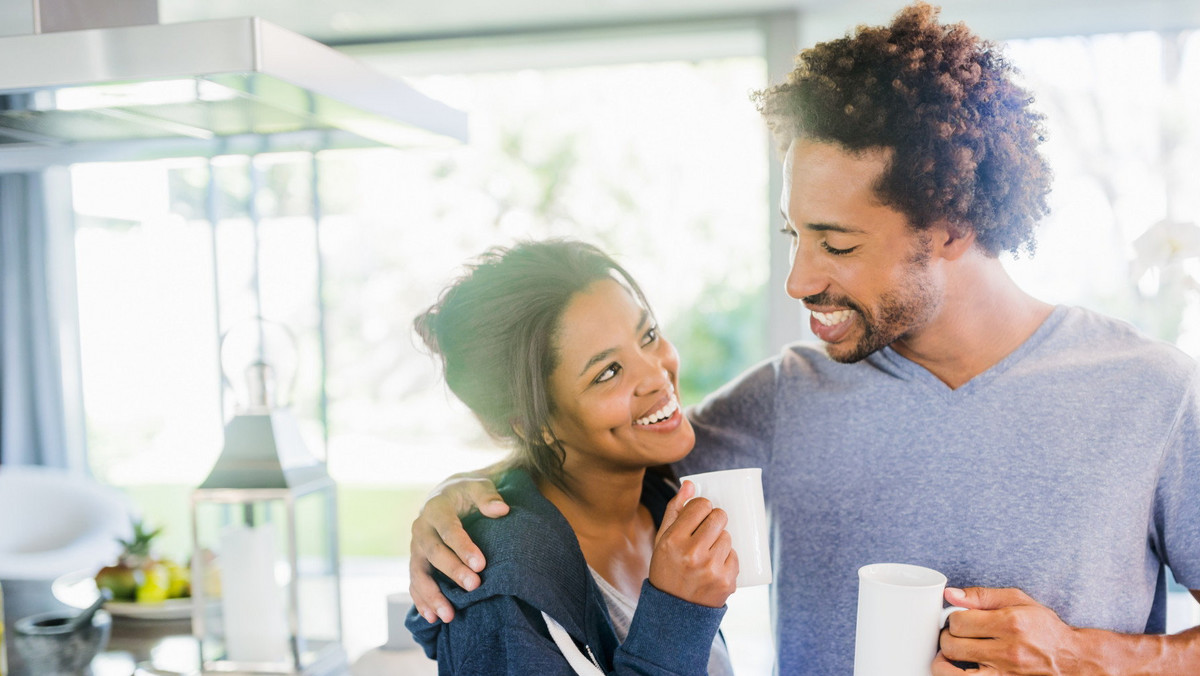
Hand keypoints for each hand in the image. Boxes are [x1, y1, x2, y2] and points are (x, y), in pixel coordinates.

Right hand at [409, 474, 510, 623]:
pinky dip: (421, 601)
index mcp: (436, 509)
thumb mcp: (478, 486)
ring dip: (432, 595)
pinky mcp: (416, 562)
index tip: (481, 564)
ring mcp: (415, 548)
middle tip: (474, 587)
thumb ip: (488, 496)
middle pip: (433, 553)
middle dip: (453, 572)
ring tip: (448, 615)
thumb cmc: (467, 493)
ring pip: (418, 573)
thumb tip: (501, 510)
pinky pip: (414, 584)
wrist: (446, 496)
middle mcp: (421, 529)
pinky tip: (432, 618)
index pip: (448, 530)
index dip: (463, 547)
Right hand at [648, 481, 738, 607]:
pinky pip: (735, 556)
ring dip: (720, 541)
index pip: (702, 506)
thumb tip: (690, 483)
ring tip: (706, 554)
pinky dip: (726, 559)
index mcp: (673, 540)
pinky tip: (713, 568)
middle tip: (706, 532)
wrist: (674, 611)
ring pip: (728, 536)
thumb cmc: (667, 569)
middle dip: (714, 520)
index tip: (699, 515)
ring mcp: (712, 569)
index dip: (702, 508)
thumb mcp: (662, 540)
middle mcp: (693, 554)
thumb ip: (675, 510)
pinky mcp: (727, 582)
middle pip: (720, 517)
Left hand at [934, 586, 1085, 674]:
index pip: (959, 622)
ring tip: (947, 655)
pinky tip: (959, 669)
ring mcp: (1006, 674)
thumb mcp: (1018, 600)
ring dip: (943, 663)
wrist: (1072, 659)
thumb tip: (950, 594)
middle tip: (953, 635)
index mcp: (1010, 624)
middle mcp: (1007, 651)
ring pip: (954, 674)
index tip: (957, 618)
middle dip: (946, 637)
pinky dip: (957, 675)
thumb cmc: (1044, 628)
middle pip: (952, 646)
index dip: (952, 618)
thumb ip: (982, 596)